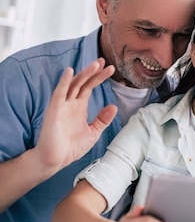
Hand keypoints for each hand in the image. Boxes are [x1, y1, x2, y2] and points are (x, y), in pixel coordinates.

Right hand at [33, 58, 117, 172]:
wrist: (56, 159)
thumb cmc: (71, 147)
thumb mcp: (93, 132)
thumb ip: (102, 119)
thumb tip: (114, 106)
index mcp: (79, 107)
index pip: (89, 87)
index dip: (99, 77)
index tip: (110, 69)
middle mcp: (70, 103)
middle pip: (82, 82)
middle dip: (93, 72)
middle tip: (103, 62)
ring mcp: (62, 105)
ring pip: (73, 84)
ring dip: (84, 74)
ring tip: (95, 64)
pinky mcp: (54, 110)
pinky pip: (59, 93)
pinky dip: (64, 82)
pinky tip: (70, 72)